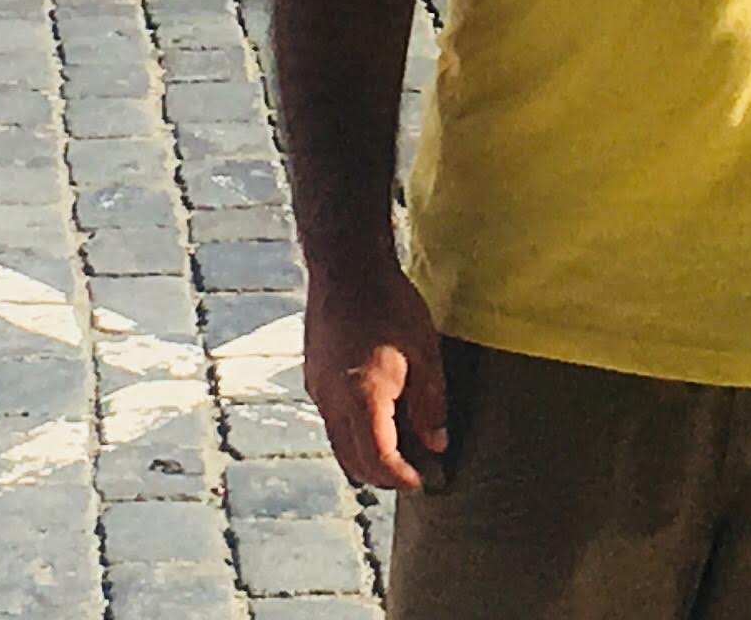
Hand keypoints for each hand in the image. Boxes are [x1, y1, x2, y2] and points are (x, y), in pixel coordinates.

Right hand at [304, 252, 449, 491]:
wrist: (346, 267)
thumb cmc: (391, 305)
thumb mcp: (425, 353)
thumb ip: (430, 404)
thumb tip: (436, 444)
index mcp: (363, 400)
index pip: (379, 461)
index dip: (401, 478)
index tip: (422, 482)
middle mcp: (333, 403)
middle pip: (353, 462)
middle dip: (383, 476)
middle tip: (412, 473)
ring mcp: (318, 391)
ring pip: (338, 444)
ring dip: (365, 457)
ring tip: (397, 451)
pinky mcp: (313, 378)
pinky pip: (331, 421)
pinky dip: (352, 434)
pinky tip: (375, 419)